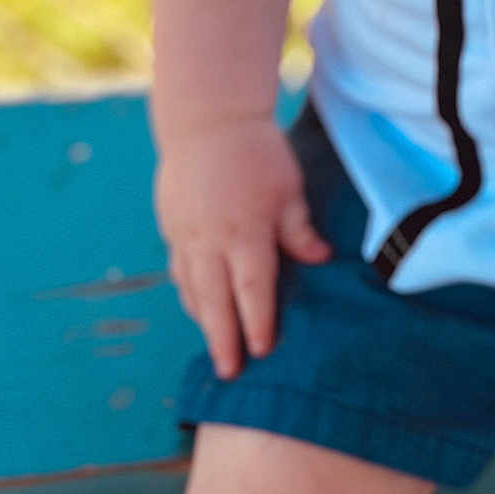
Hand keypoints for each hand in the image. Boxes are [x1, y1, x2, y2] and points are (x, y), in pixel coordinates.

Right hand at [153, 120, 330, 379]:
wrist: (208, 121)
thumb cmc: (258, 152)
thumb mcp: (289, 188)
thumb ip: (300, 230)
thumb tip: (322, 260)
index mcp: (245, 231)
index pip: (252, 289)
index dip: (258, 322)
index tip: (262, 351)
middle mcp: (210, 240)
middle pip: (215, 301)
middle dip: (223, 339)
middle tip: (229, 372)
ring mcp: (186, 235)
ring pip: (192, 289)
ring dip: (203, 320)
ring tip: (216, 346)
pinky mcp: (172, 226)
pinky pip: (179, 270)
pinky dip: (188, 293)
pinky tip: (197, 305)